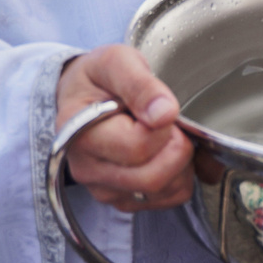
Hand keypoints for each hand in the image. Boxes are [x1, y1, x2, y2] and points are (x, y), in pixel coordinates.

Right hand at [57, 44, 194, 212]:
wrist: (81, 97)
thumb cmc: (97, 79)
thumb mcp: (116, 62)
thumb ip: (140, 84)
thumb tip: (164, 113)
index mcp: (79, 133)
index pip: (138, 146)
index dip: (163, 126)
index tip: (161, 108)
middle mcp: (87, 169)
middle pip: (152, 177)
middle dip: (178, 148)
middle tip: (173, 125)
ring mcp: (104, 189)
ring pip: (165, 191)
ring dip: (182, 164)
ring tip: (169, 136)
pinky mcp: (122, 199)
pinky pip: (168, 199)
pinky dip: (181, 177)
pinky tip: (169, 153)